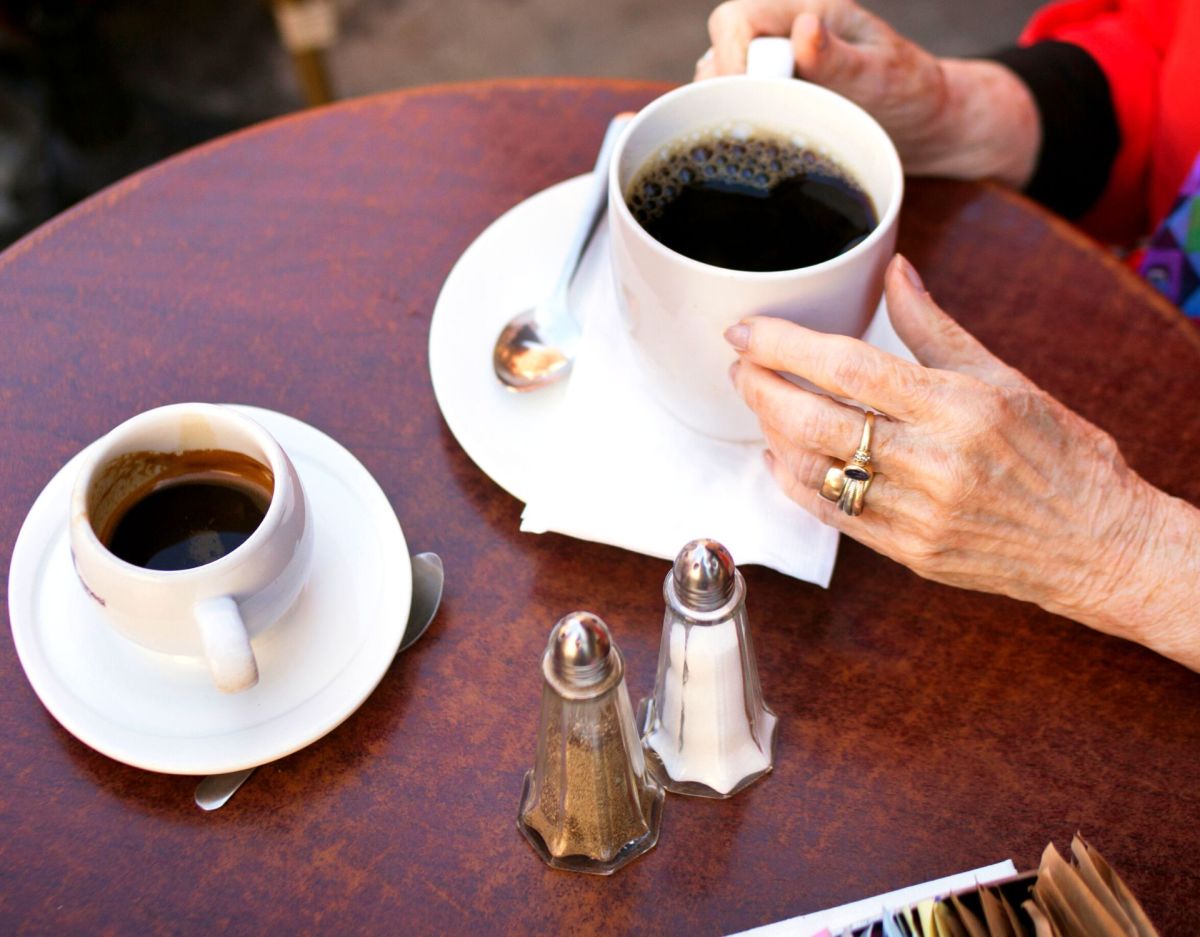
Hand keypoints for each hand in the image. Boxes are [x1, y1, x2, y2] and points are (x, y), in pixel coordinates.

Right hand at [695, 0, 1038, 186]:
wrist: (921, 124)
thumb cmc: (910, 92)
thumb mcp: (883, 75)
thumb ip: (841, 57)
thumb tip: (804, 32)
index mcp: (807, 9)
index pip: (734, 20)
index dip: (730, 60)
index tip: (750, 102)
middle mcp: (779, 32)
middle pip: (716, 52)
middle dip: (728, 94)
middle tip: (764, 129)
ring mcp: (768, 64)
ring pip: (714, 83)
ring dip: (732, 113)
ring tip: (774, 138)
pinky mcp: (764, 93)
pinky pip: (727, 106)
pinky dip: (736, 126)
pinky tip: (765, 146)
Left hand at [726, 255, 1199, 668]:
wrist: (1097, 544)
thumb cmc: (1059, 454)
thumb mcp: (1004, 377)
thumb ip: (934, 327)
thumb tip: (894, 272)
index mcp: (958, 406)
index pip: (847, 366)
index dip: (784, 346)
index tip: (747, 331)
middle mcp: (933, 462)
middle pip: (814, 421)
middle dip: (761, 388)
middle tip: (741, 365)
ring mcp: (916, 514)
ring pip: (814, 470)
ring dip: (771, 433)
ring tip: (760, 403)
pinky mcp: (907, 552)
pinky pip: (832, 516)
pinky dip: (794, 483)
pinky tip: (778, 458)